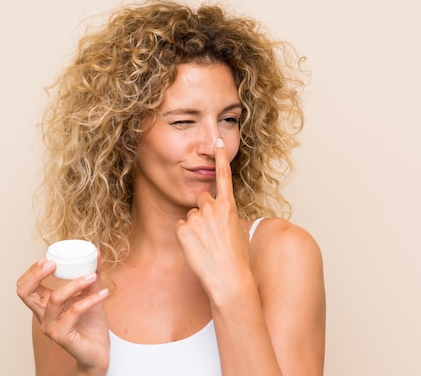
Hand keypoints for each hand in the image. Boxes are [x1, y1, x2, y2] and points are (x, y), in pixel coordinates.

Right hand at [16, 256, 109, 372]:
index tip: (48, 258)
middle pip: (25, 293)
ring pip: (55, 299)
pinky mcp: (62, 336)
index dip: (32, 271)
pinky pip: (74, 311)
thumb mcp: (90, 295)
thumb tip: (95, 253)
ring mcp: (51, 327)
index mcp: (45, 305)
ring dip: (75, 284)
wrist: (98, 351)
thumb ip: (91, 276)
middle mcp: (43, 316)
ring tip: (92, 276)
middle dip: (36, 274)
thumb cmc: (91, 325)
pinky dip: (90, 299)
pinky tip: (104, 293)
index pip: (25, 286)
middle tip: (54, 263)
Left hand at [175, 138, 251, 299]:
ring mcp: (196, 218)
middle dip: (204, 211)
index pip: (224, 176)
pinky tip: (197, 249)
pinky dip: (186, 237)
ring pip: (191, 215)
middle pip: (201, 199)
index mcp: (229, 206)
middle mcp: (212, 208)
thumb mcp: (239, 231)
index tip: (216, 141)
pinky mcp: (183, 229)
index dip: (220, 157)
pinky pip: (181, 228)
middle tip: (212, 233)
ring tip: (206, 245)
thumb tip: (224, 214)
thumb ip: (229, 216)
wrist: (228, 279)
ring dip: (195, 227)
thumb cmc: (238, 259)